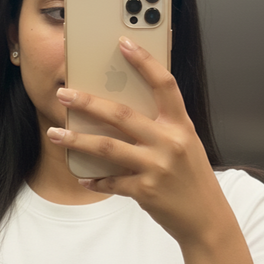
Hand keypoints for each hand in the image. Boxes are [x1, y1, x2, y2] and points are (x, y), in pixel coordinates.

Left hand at [49, 36, 230, 246]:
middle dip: (88, 102)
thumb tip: (123, 111)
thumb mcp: (187, 145)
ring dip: (78, 139)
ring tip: (55, 133)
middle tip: (63, 94)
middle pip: (122, 114)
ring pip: (108, 147)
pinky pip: (112, 181)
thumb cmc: (194, 179)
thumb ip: (162, 127)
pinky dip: (95, 179)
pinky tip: (83, 177)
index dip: (144, 62)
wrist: (208, 219)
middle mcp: (170, 142)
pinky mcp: (146, 191)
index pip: (164, 85)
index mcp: (182, 126)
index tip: (123, 43)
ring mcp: (157, 167)